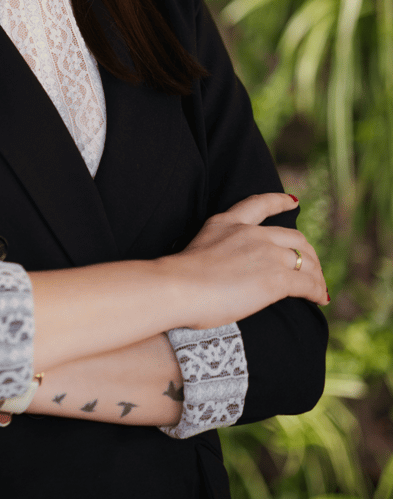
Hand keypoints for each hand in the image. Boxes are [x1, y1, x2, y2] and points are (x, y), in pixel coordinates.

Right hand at [165, 192, 327, 329]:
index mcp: (228, 222)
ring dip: (316, 275)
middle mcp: (251, 233)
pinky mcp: (276, 279)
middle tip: (311, 266)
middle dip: (307, 252)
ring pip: (305, 260)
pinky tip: (320, 298)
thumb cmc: (178, 278)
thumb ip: (216, 250)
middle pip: (293, 238)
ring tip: (319, 288)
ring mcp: (266, 254)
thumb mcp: (198, 248)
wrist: (179, 287)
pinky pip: (307, 283)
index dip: (279, 201)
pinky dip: (317, 291)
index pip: (259, 204)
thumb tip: (221, 269)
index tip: (294, 200)